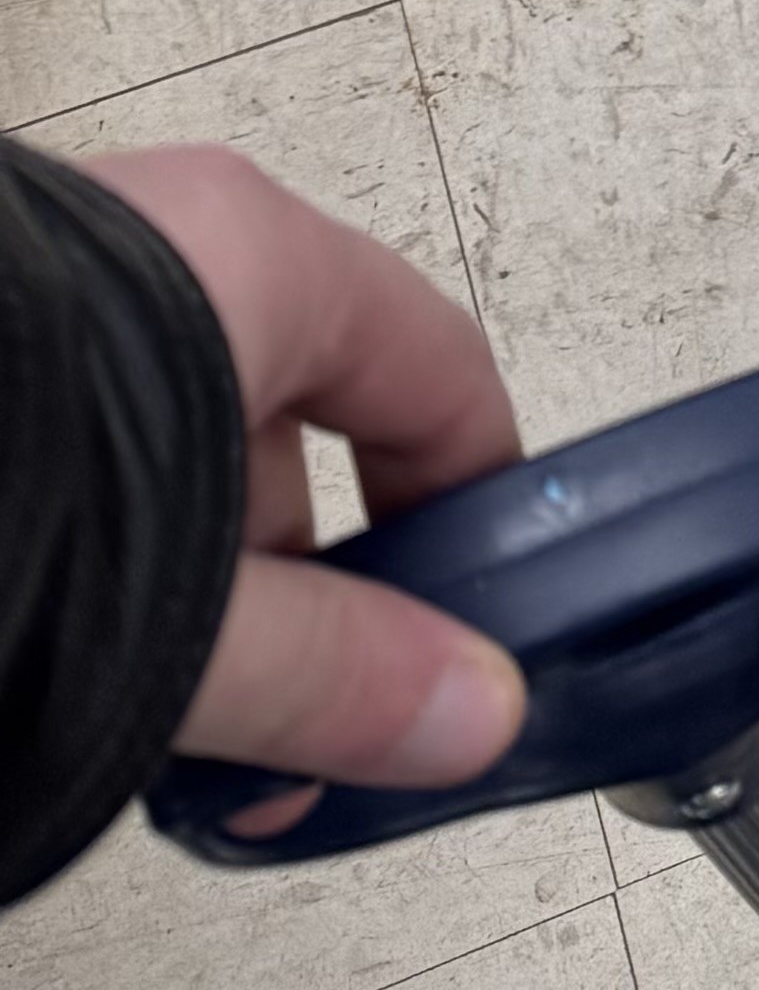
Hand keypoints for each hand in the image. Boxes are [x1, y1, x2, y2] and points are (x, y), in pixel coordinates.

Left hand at [79, 146, 527, 831]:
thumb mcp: (187, 612)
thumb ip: (334, 673)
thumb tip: (463, 712)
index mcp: (247, 254)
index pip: (440, 373)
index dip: (482, 512)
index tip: (483, 624)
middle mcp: (145, 248)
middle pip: (298, 444)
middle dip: (310, 607)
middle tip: (299, 729)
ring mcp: (40, 309)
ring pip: (172, 474)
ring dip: (193, 612)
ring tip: (169, 741)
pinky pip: (75, 480)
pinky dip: (89, 579)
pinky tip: (61, 686)